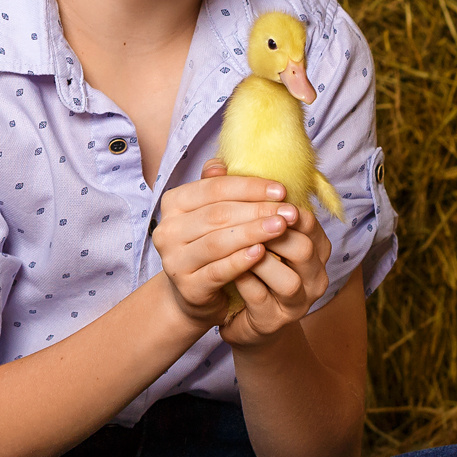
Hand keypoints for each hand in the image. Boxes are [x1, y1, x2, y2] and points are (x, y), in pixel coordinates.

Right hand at [153, 167, 297, 330]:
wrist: (194, 293)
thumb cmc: (209, 244)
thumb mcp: (213, 213)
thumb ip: (216, 187)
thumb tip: (221, 162)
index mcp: (173, 203)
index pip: (213, 188)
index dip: (249, 187)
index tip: (281, 190)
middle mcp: (167, 230)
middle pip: (217, 214)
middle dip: (257, 210)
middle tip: (289, 211)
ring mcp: (174, 260)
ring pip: (217, 241)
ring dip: (253, 232)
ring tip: (282, 227)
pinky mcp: (188, 286)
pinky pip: (217, 271)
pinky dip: (240, 261)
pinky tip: (262, 253)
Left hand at [202, 161, 331, 347]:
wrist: (240, 315)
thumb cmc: (246, 264)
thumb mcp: (246, 228)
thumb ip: (234, 198)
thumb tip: (213, 164)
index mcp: (313, 244)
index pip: (305, 219)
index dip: (278, 205)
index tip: (250, 194)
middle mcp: (314, 274)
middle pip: (302, 247)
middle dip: (268, 230)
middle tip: (238, 217)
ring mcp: (297, 302)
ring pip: (287, 279)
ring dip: (258, 261)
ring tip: (231, 245)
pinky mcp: (275, 322)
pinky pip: (262, 301)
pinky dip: (244, 282)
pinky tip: (226, 269)